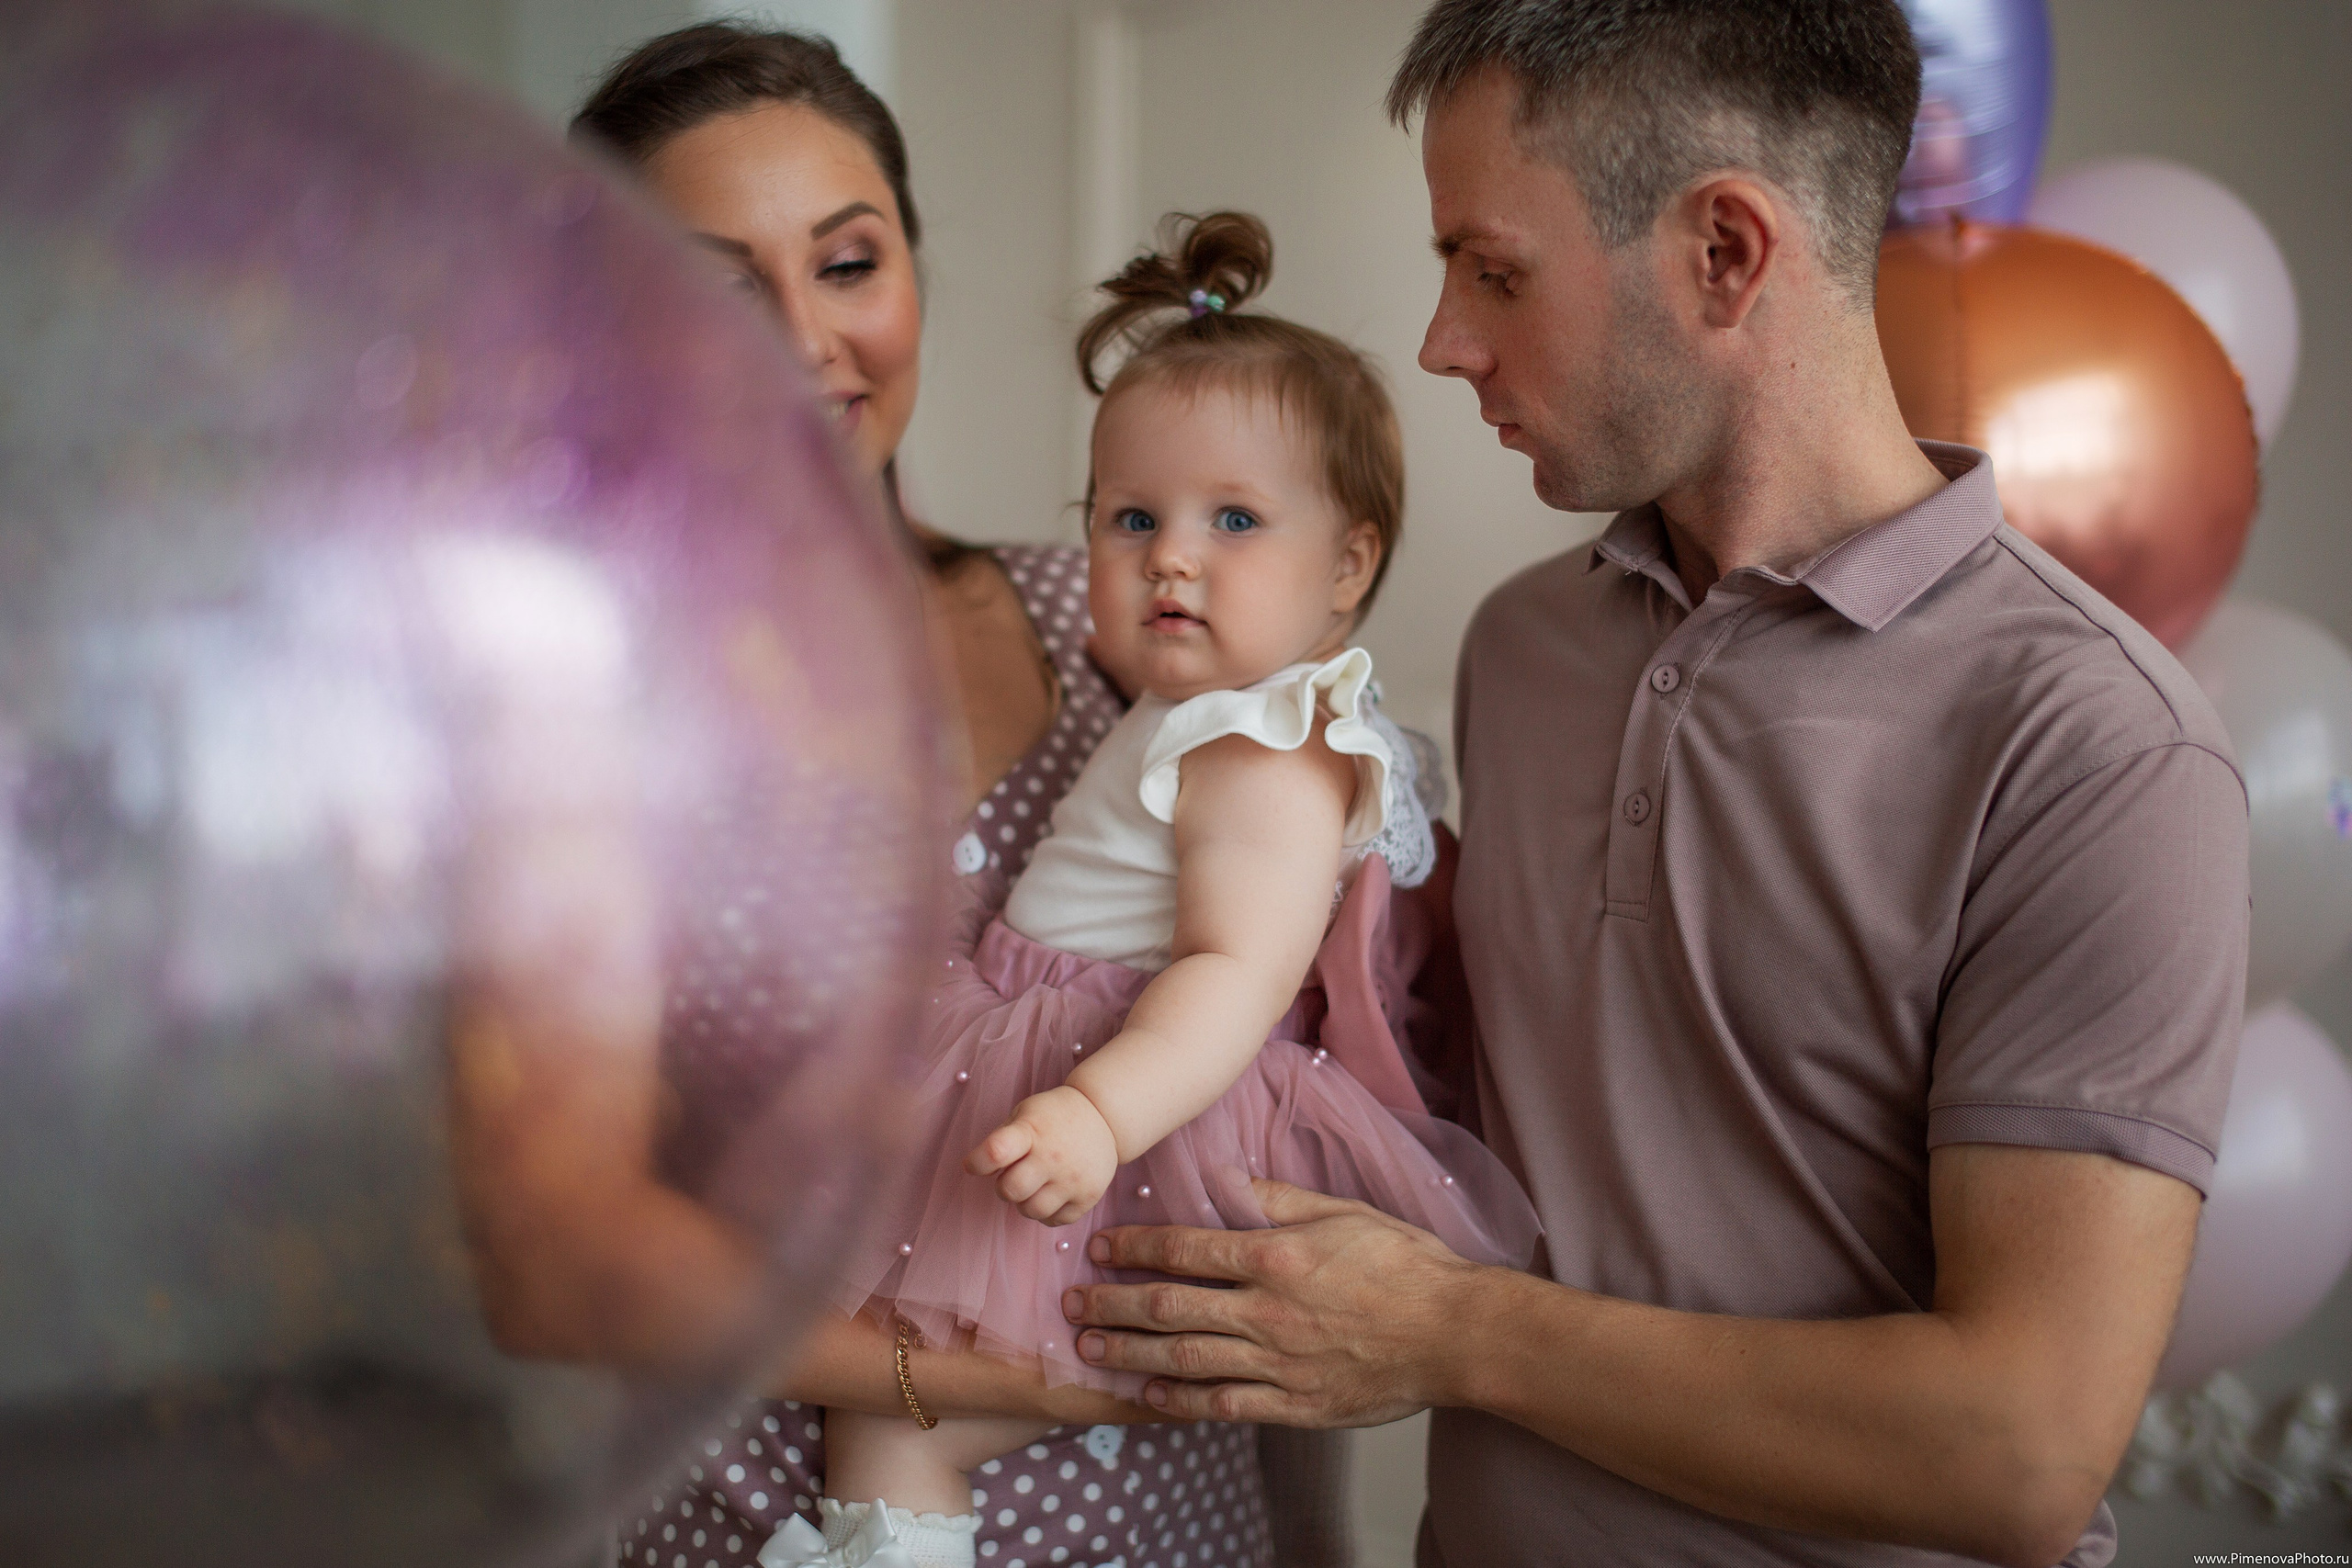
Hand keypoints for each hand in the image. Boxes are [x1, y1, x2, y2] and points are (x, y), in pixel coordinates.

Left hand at [966, 1085, 1119, 1224]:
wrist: (1104, 1116)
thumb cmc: (1054, 1117)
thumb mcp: (1025, 1114)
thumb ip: (1001, 1140)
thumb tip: (979, 1169)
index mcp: (1031, 1131)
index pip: (995, 1152)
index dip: (976, 1163)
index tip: (974, 1164)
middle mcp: (1052, 1156)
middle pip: (1010, 1190)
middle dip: (1004, 1187)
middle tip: (1013, 1176)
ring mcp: (1072, 1179)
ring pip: (1031, 1211)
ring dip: (1024, 1203)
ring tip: (1033, 1187)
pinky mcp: (1088, 1197)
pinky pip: (1054, 1221)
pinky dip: (1047, 1213)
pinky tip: (1051, 1194)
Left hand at [1060, 1179, 1492, 1426]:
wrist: (1455, 1332)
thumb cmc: (1406, 1265)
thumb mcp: (1342, 1212)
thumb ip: (1278, 1198)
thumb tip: (1225, 1179)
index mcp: (1275, 1257)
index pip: (1185, 1249)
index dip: (1135, 1248)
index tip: (1101, 1248)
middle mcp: (1266, 1311)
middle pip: (1170, 1307)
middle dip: (1113, 1304)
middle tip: (1071, 1304)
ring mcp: (1278, 1362)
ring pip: (1185, 1360)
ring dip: (1130, 1354)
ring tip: (1090, 1349)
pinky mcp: (1296, 1404)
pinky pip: (1225, 1405)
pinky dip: (1182, 1401)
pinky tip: (1150, 1395)